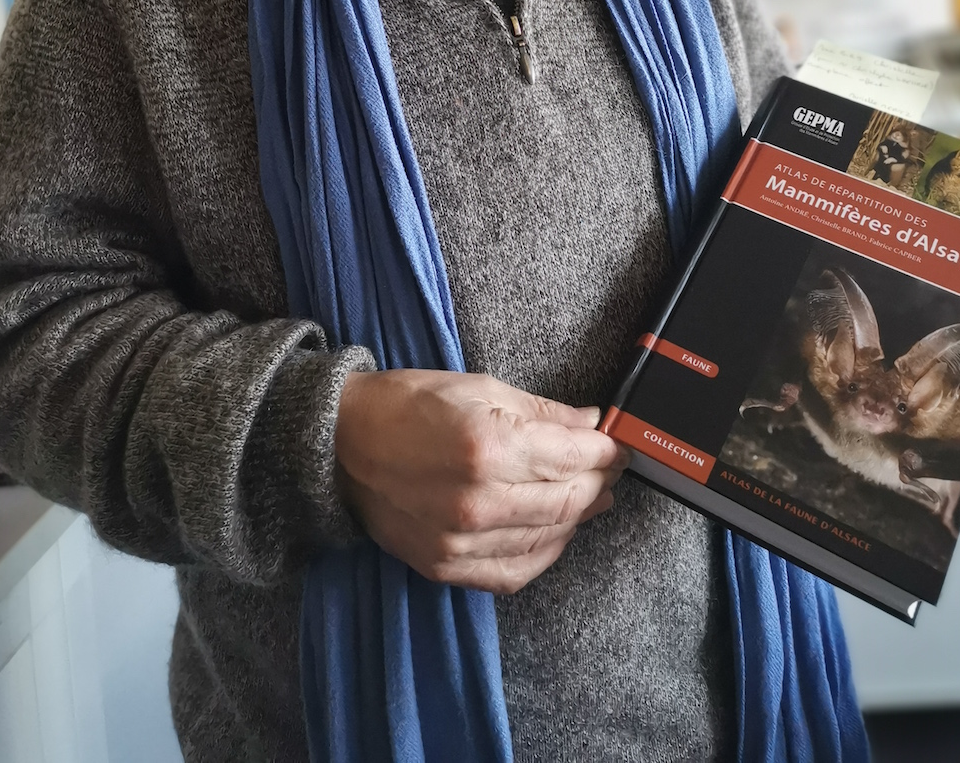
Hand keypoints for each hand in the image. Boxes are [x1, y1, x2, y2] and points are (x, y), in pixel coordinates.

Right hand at [334, 369, 628, 593]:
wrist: (339, 445)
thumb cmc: (406, 405)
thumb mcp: (478, 387)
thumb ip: (541, 412)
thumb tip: (590, 424)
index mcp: (489, 446)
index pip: (574, 455)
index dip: (607, 450)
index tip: (620, 444)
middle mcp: (479, 500)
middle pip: (569, 499)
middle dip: (599, 481)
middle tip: (611, 468)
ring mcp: (461, 541)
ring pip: (549, 536)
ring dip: (579, 516)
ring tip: (591, 496)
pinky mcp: (447, 566)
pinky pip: (516, 571)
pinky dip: (546, 552)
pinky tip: (556, 531)